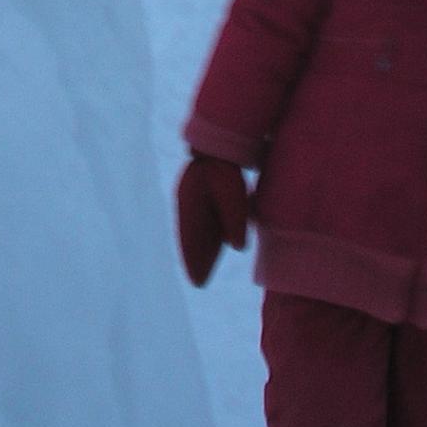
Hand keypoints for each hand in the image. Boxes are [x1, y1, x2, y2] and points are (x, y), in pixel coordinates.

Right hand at [175, 153, 249, 287]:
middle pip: (191, 236)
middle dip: (194, 258)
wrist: (223, 143)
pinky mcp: (204, 192)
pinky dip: (207, 236)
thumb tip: (238, 248)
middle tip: (198, 283)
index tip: (197, 282)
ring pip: (197, 229)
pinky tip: (216, 246)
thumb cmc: (228, 168)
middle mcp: (188, 201)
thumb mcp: (234, 196)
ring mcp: (194, 196)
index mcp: (189, 202)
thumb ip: (235, 223)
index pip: (190, 238)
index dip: (193, 260)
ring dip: (200, 249)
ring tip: (204, 271)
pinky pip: (204, 220)